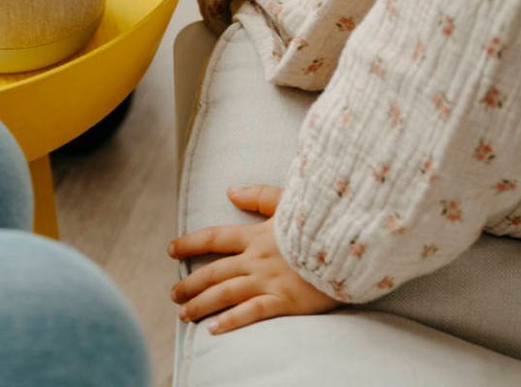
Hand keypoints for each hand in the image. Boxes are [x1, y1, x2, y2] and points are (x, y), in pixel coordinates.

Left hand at [168, 185, 340, 333]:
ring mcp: (268, 280)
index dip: (190, 243)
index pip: (214, 238)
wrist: (348, 241)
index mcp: (257, 234)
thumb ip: (258, 195)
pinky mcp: (284, 301)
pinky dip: (230, 322)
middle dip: (190, 284)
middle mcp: (256, 259)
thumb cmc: (321, 220)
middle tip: (173, 294)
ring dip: (201, 304)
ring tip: (184, 314)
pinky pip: (250, 313)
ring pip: (225, 293)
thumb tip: (229, 191)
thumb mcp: (288, 200)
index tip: (171, 250)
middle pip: (214, 272)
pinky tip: (213, 329)